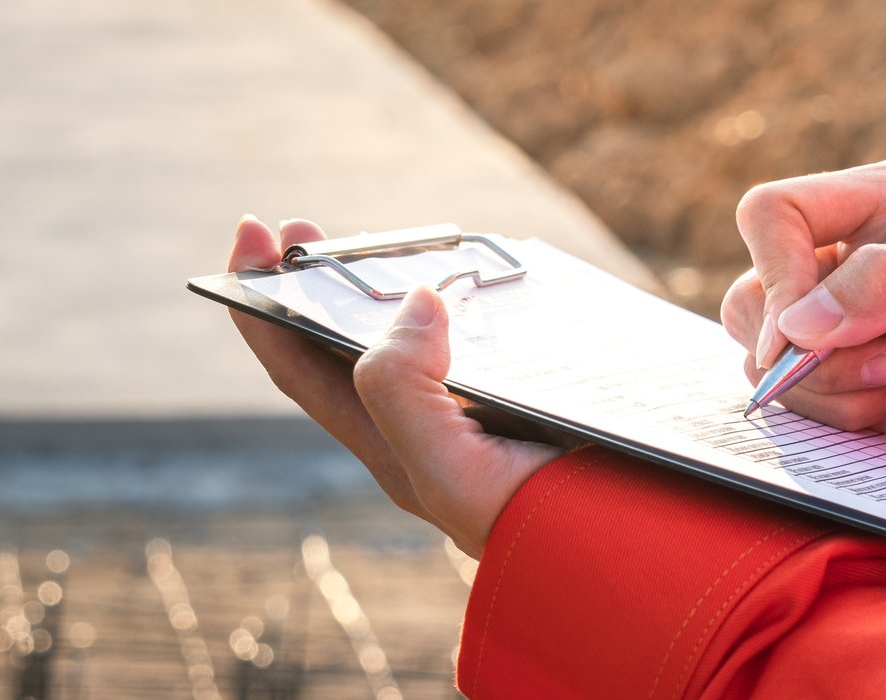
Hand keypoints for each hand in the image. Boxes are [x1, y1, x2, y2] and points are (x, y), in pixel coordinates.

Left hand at [225, 216, 561, 557]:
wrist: (633, 553)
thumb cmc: (539, 527)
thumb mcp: (452, 474)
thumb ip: (404, 394)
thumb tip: (410, 303)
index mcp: (390, 443)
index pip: (297, 366)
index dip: (260, 304)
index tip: (251, 234)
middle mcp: (421, 427)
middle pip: (341, 346)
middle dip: (313, 282)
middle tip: (306, 225)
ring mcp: (472, 410)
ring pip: (406, 338)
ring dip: (382, 285)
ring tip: (383, 241)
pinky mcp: (520, 396)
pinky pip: (471, 339)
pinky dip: (458, 301)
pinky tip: (474, 278)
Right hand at [724, 159, 885, 444]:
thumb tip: (798, 325)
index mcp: (879, 203)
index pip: (775, 215)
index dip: (776, 274)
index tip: (799, 340)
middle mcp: (847, 251)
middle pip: (758, 298)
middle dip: (817, 358)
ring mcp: (840, 311)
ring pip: (771, 358)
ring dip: (837, 393)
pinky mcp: (843, 362)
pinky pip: (801, 397)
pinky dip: (848, 415)